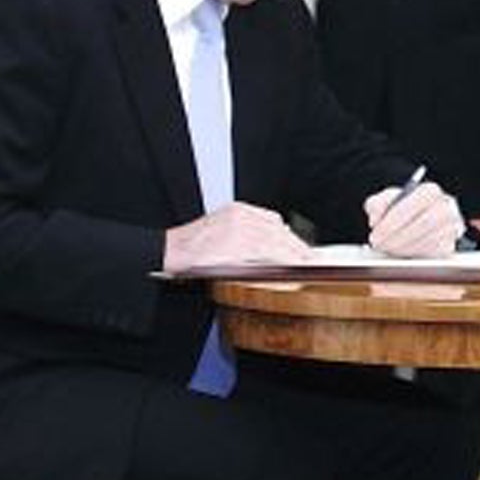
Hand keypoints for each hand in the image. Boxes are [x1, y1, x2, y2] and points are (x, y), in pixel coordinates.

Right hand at [164, 203, 311, 270]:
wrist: (169, 252)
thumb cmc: (195, 247)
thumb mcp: (223, 230)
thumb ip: (249, 233)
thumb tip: (279, 242)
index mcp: (238, 210)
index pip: (273, 222)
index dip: (290, 238)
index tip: (303, 248)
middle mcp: (240, 215)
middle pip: (278, 232)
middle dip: (296, 247)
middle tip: (310, 259)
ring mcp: (238, 228)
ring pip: (275, 243)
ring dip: (293, 256)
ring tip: (305, 266)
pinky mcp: (235, 244)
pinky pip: (265, 255)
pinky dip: (281, 263)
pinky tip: (291, 269)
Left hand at [365, 180, 465, 256]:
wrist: (422, 219)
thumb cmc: (405, 208)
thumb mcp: (388, 200)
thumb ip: (377, 204)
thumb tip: (376, 219)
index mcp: (431, 191)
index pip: (415, 203)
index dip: (394, 219)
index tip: (376, 231)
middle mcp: (446, 207)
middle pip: (424, 223)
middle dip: (397, 237)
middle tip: (379, 244)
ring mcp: (451, 227)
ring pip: (429, 241)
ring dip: (404, 248)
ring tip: (387, 248)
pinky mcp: (450, 246)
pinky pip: (433, 253)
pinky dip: (414, 255)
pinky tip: (400, 252)